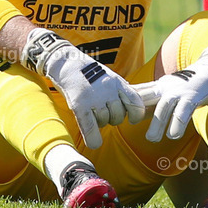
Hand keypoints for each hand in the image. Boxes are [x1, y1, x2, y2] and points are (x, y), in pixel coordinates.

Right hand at [22, 29, 144, 149]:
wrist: (69, 64)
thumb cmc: (92, 74)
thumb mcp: (112, 78)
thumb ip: (123, 92)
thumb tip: (138, 108)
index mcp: (119, 83)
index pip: (136, 103)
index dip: (136, 114)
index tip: (132, 119)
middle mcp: (109, 90)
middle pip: (119, 116)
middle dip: (113, 119)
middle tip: (104, 112)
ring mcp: (94, 98)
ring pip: (105, 122)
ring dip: (100, 123)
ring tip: (93, 112)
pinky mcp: (80, 105)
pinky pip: (90, 127)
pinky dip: (93, 138)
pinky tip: (95, 142)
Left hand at [135, 43, 207, 141]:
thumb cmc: (188, 85)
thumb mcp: (168, 90)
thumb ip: (153, 101)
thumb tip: (134, 116)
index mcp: (158, 86)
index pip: (138, 92)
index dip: (126, 101)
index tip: (115, 111)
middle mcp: (166, 87)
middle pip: (147, 98)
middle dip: (137, 109)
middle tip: (129, 123)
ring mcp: (180, 91)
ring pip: (164, 106)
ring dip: (157, 123)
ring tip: (152, 139)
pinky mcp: (193, 97)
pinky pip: (183, 112)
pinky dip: (177, 124)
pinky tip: (173, 136)